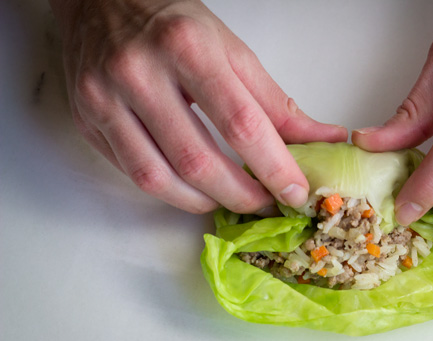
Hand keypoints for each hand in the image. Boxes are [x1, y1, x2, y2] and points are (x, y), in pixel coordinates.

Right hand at [49, 0, 346, 213]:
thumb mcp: (232, 51)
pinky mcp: (86, 120)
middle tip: (265, 203)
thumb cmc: (173, 23)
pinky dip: (171, 191)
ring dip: (204, 201)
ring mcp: (104, 99)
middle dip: (240, 195)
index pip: (239, 124)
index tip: (294, 191)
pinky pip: (132, 174)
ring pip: (158, 178)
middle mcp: (138, 73)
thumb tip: (320, 140)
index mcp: (186, 47)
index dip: (273, 167)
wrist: (102, 0)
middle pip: (197, 161)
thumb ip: (275, 103)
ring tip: (230, 198)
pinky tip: (194, 187)